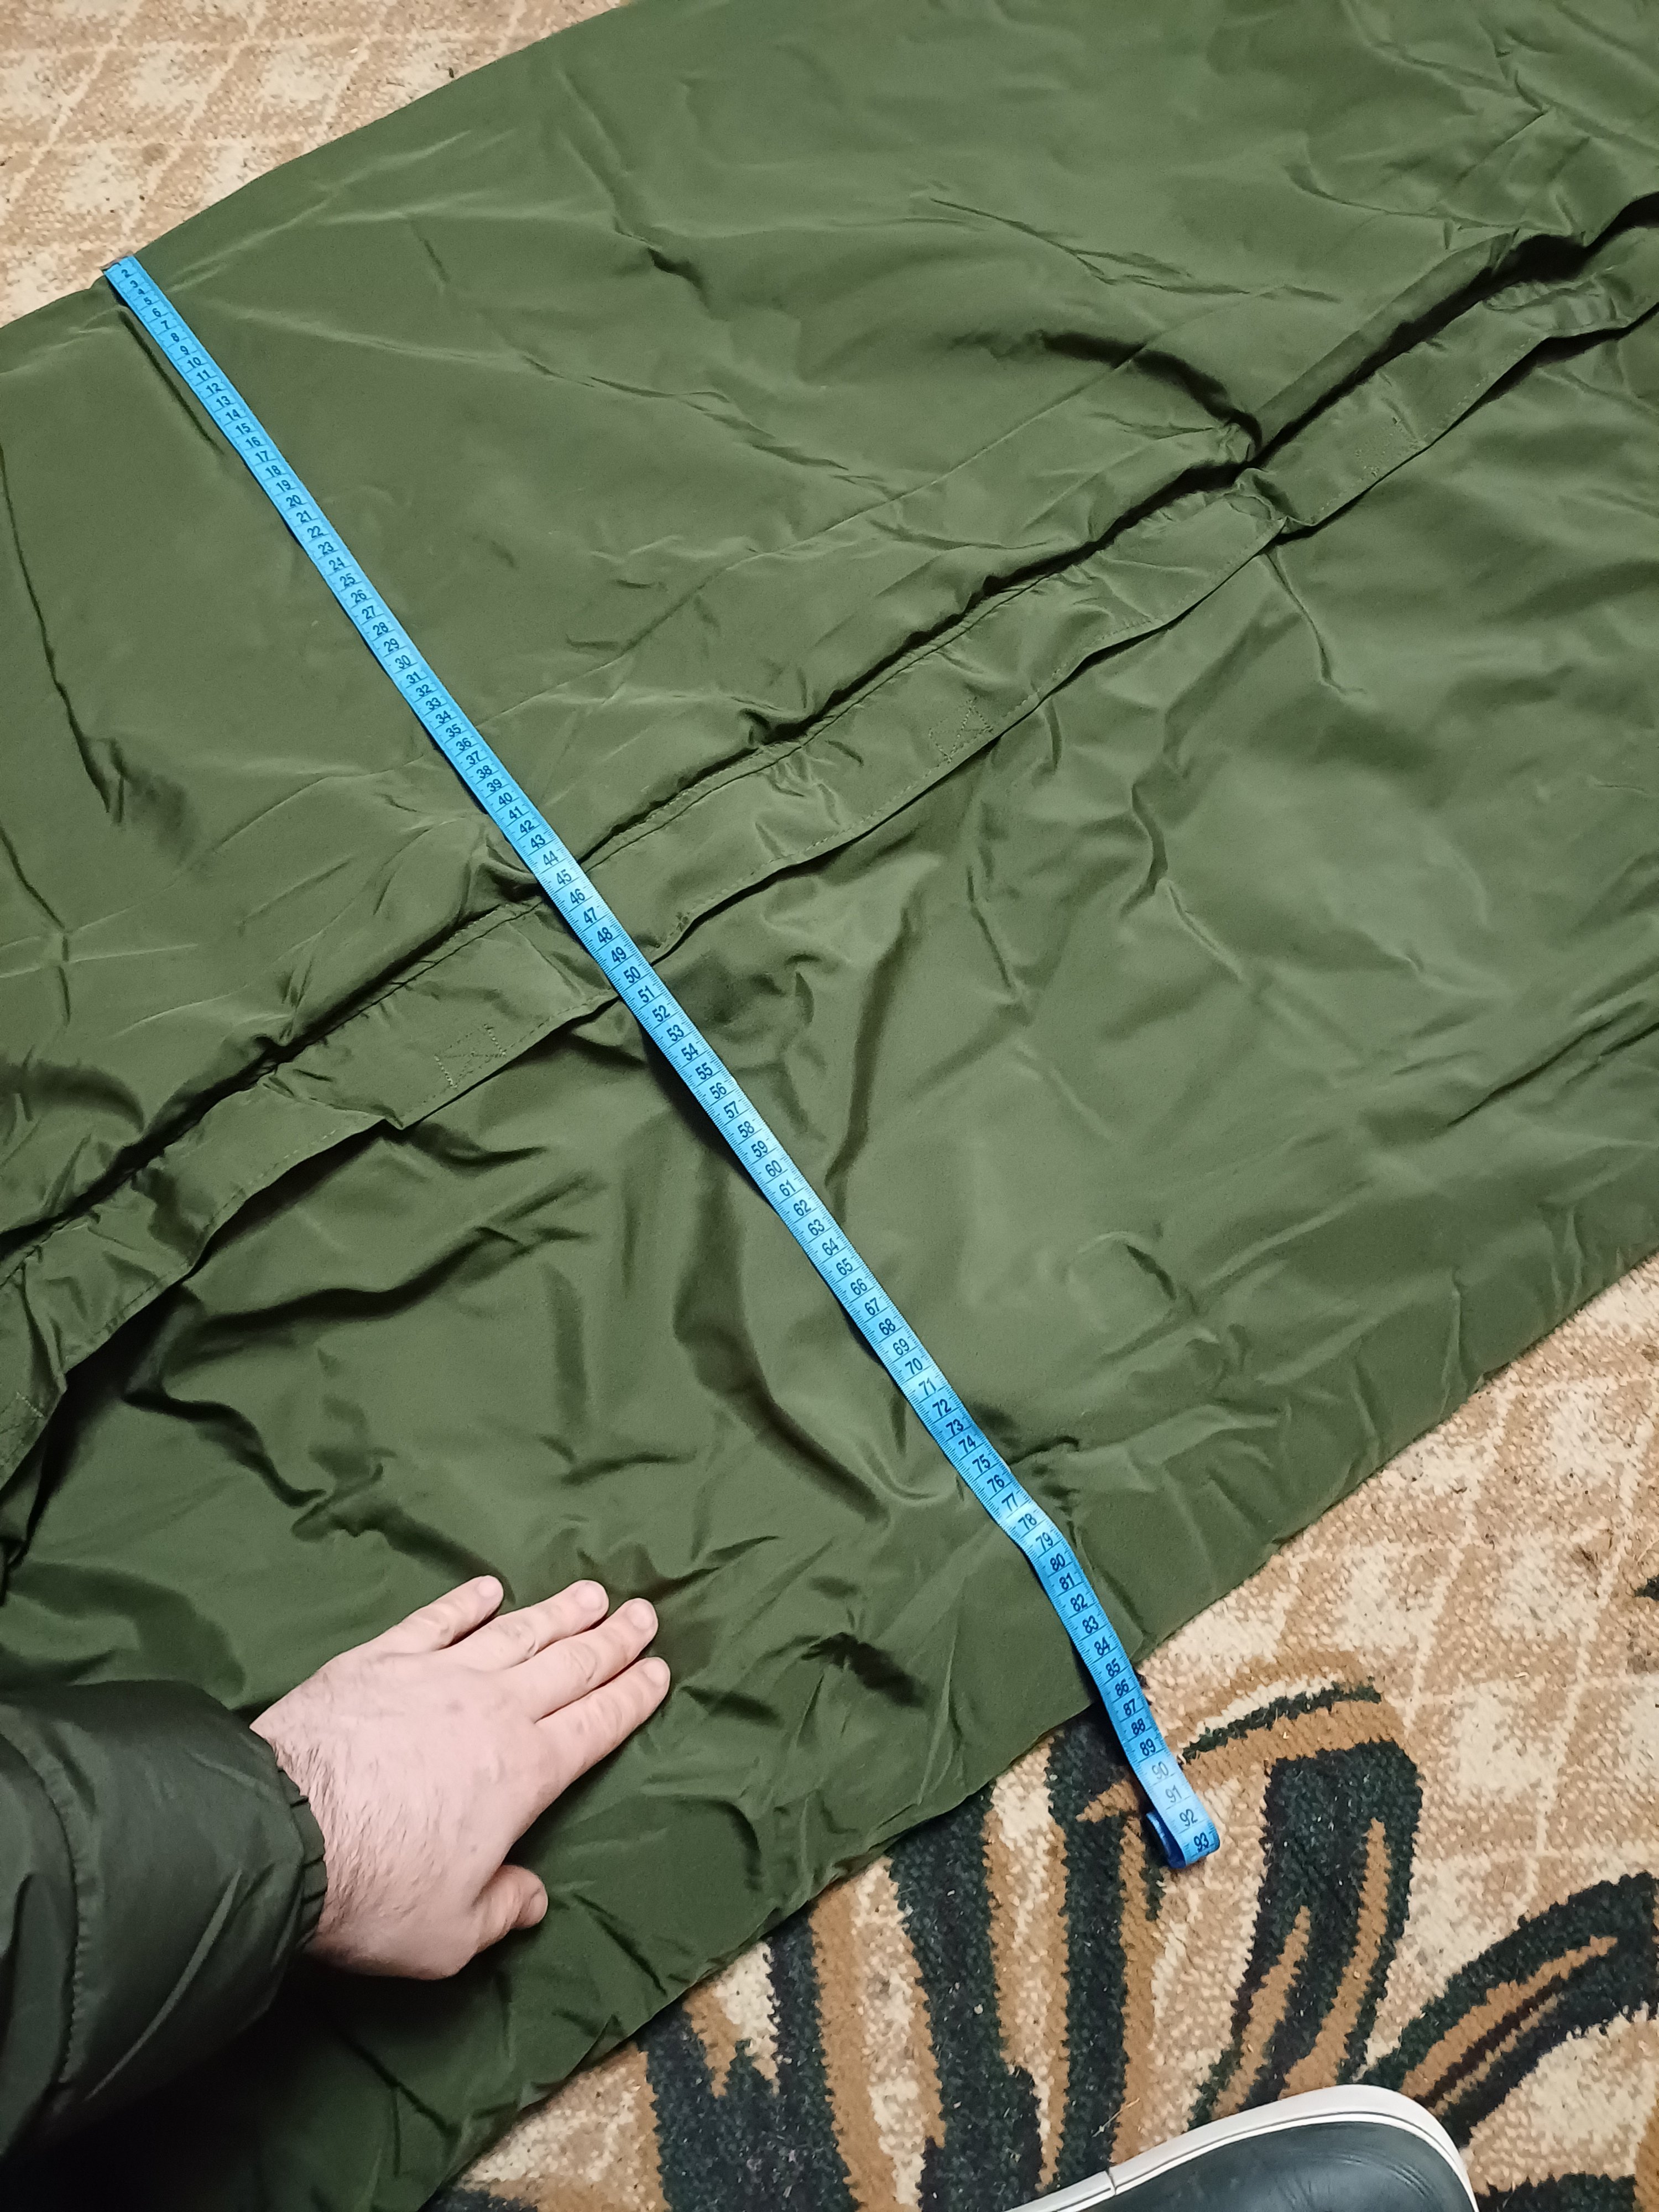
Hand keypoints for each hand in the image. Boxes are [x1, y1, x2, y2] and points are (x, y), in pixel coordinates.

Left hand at [251, 1576, 667, 1977]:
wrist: (284, 1835)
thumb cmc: (376, 1891)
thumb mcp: (451, 1934)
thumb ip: (501, 1909)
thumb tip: (531, 1899)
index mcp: (525, 1772)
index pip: (595, 1725)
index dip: (631, 1697)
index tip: (659, 1669)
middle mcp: (495, 1711)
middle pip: (569, 1666)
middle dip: (612, 1640)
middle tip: (643, 1613)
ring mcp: (439, 1675)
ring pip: (516, 1633)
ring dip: (558, 1612)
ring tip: (591, 1593)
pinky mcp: (383, 1657)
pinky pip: (438, 1619)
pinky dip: (467, 1601)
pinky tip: (489, 1588)